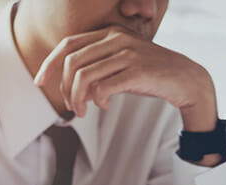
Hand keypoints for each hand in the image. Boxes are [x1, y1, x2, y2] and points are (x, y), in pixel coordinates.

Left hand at [34, 26, 217, 131]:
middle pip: (72, 62)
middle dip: (65, 89)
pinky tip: (105, 106)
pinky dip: (99, 100)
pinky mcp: (137, 70)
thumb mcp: (121, 66)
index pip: (67, 44)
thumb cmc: (150, 75)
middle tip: (71, 107)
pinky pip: (104, 87)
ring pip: (84, 77)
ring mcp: (127, 53)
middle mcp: (116, 38)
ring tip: (82, 112)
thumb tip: (74, 89)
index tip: (39, 82)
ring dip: (78, 99)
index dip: (49, 64)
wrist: (186, 79)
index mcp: (109, 33)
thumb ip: (97, 70)